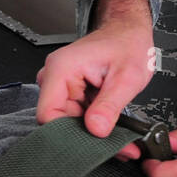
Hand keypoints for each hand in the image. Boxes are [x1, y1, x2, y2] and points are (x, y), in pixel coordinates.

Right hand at [36, 0, 153, 142]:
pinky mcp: (71, 92)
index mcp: (61, 68)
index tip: (91, 144)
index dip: (68, 134)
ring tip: (119, 134)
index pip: (47, 115)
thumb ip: (110, 105)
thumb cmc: (128, 44)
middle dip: (86, 137)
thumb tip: (96, 129)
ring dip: (93, 132)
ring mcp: (62, 85)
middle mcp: (56, 76)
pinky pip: (77, 117)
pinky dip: (95, 124)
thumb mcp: (127, 76)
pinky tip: (112, 126)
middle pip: (58, 122)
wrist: (129, 31)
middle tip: (116, 145)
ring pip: (69, 123)